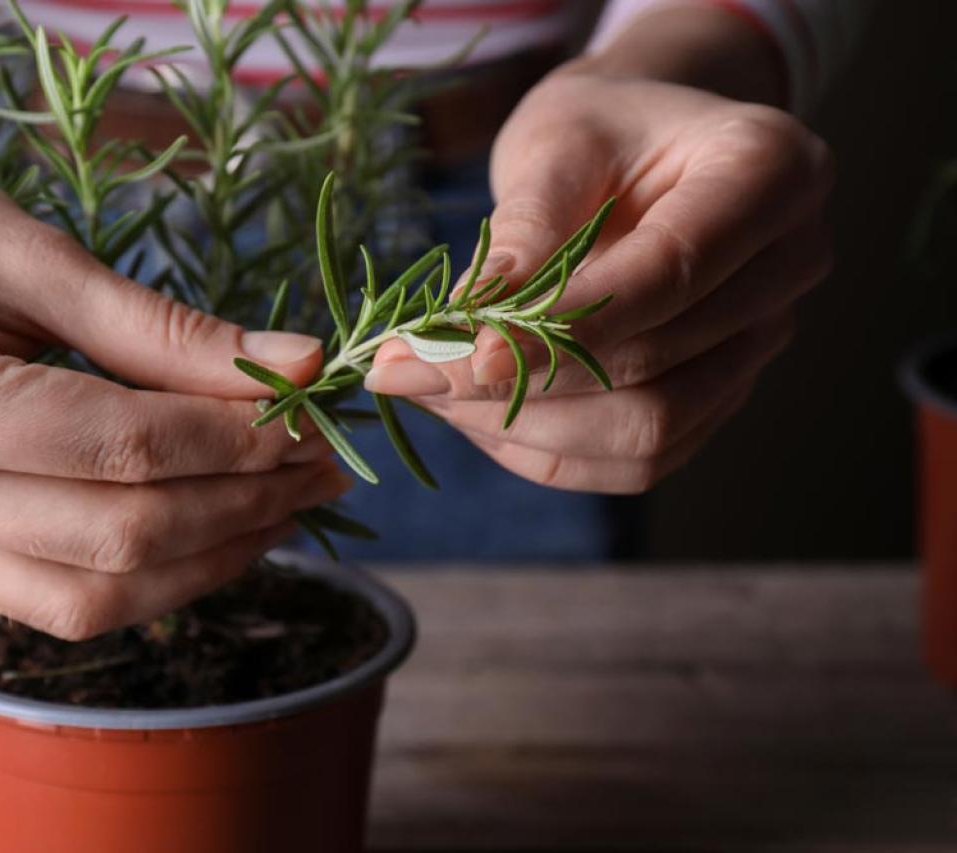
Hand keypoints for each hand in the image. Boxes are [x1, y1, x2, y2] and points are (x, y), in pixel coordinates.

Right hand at [0, 106, 346, 638]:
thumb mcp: (30, 251)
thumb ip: (165, 329)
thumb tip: (295, 364)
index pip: (127, 450)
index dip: (239, 439)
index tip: (314, 413)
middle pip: (119, 540)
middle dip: (243, 508)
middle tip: (324, 466)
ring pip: (90, 599)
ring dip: (205, 562)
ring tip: (282, 508)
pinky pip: (49, 599)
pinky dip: (141, 577)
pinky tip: (203, 532)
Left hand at [365, 30, 833, 493]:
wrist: (639, 152)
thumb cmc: (600, 131)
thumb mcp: (556, 144)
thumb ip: (526, 230)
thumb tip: (470, 328)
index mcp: (771, 174)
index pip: (667, 275)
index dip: (562, 328)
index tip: (465, 352)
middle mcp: (789, 266)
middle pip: (656, 369)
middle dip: (518, 382)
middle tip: (404, 370)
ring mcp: (760, 343)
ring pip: (646, 434)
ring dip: (523, 427)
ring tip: (429, 389)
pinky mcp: (719, 396)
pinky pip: (634, 461)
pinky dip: (542, 449)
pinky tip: (473, 412)